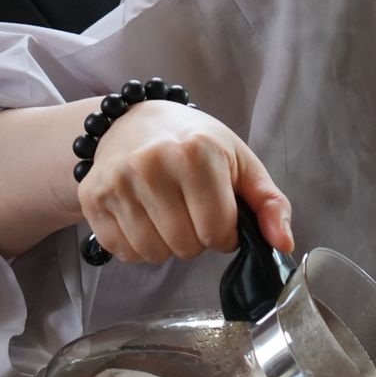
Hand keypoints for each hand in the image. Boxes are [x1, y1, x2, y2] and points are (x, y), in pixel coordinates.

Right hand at [77, 101, 292, 263]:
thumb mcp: (241, 163)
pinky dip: (137, 245)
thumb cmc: (196, 144)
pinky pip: (123, 252)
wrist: (136, 122)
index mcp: (196, 152)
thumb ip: (270, 204)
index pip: (218, 230)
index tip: (220, 214)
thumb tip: (283, 244)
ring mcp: (117, 181)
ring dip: (167, 245)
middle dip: (196, 239)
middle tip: (191, 211)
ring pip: (153, 254)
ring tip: (168, 214)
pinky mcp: (92, 197)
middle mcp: (152, 164)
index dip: (226, 233)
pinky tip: (143, 217)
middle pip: (185, 246)